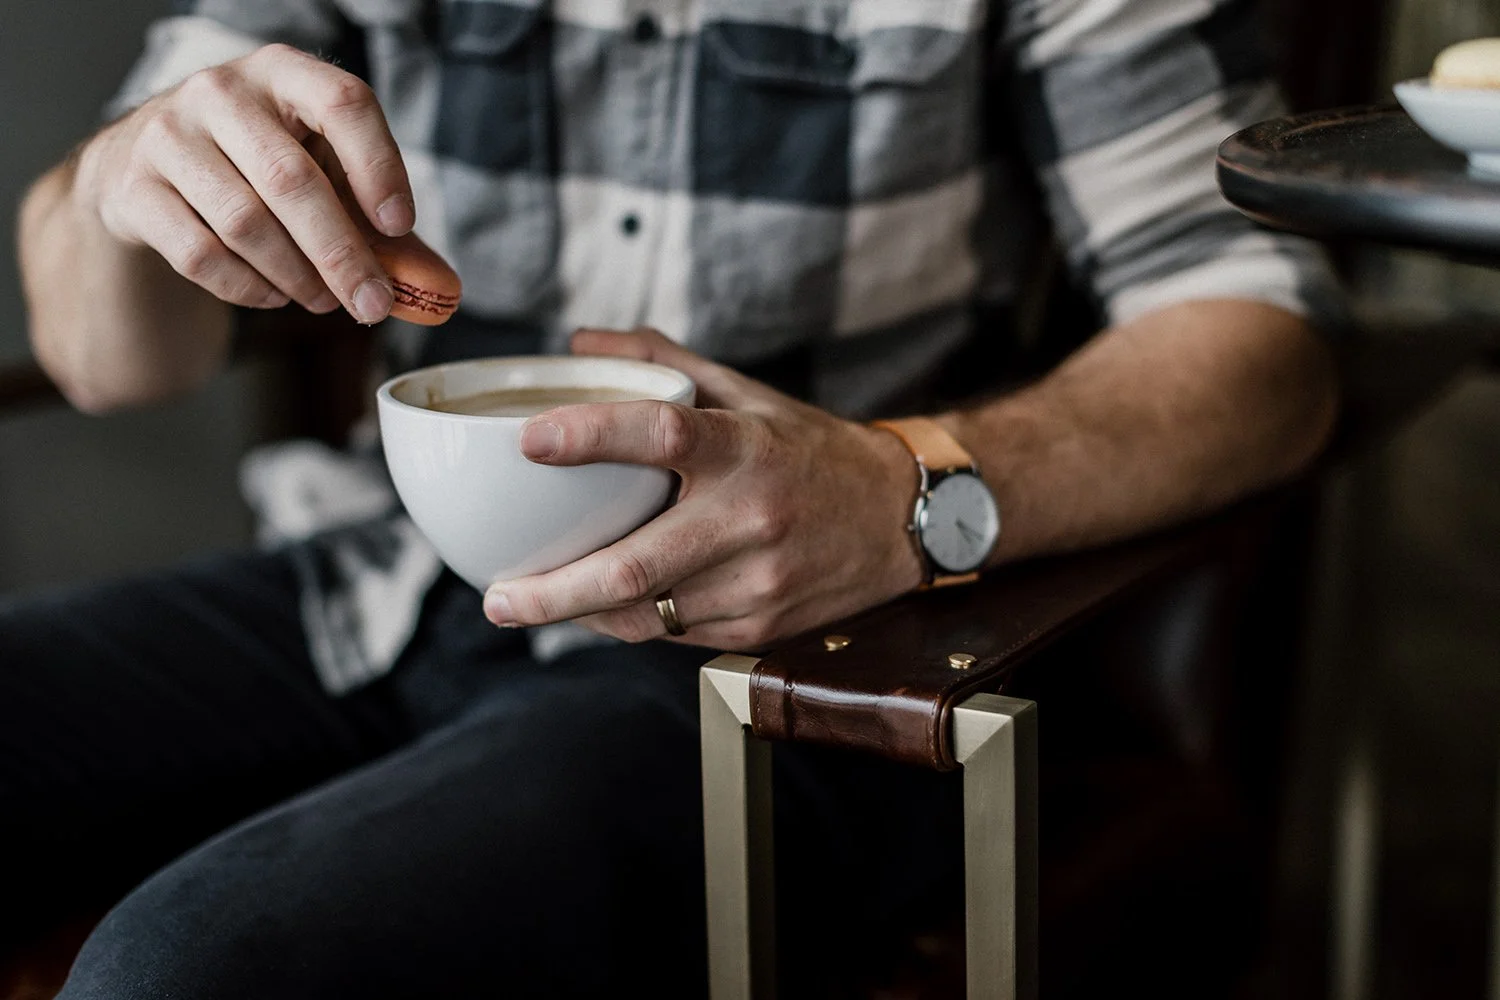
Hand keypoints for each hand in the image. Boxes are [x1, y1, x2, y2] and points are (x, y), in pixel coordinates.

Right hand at [73, 44, 411, 322]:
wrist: (142, 167)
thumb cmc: (254, 166)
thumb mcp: (317, 168)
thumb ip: (375, 221)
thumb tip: (437, 287)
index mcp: (282, 72)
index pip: (343, 102)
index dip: (379, 166)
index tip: (399, 225)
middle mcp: (219, 92)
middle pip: (293, 181)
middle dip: (342, 255)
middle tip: (374, 303)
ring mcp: (168, 136)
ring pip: (246, 223)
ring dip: (297, 277)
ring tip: (324, 300)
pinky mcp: (134, 189)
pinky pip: (202, 255)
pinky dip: (248, 288)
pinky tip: (274, 295)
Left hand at [482, 329, 926, 650]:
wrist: (902, 519)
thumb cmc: (811, 451)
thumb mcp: (746, 393)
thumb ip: (661, 367)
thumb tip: (580, 342)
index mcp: (746, 449)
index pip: (662, 436)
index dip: (591, 436)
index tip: (528, 441)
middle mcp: (753, 520)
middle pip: (637, 566)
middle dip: (554, 592)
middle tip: (497, 598)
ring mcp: (758, 583)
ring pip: (647, 613)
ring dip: (582, 613)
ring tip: (533, 602)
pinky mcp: (760, 627)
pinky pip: (672, 632)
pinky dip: (627, 622)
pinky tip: (600, 607)